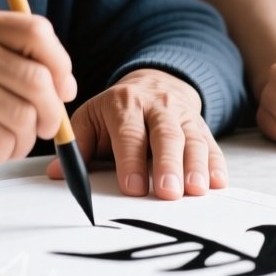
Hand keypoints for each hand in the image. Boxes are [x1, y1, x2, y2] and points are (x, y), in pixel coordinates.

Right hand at [0, 8, 75, 182]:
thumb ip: (4, 56)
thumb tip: (62, 84)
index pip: (37, 32)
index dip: (60, 63)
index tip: (63, 88)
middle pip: (40, 80)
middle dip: (51, 112)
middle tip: (45, 127)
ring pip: (26, 116)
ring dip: (24, 139)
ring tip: (3, 141)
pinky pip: (5, 141)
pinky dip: (3, 152)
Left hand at [46, 69, 225, 199]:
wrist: (154, 82)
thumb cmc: (116, 111)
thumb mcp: (91, 119)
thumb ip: (76, 146)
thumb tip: (58, 173)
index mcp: (123, 104)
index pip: (128, 132)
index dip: (130, 160)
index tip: (132, 187)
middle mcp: (156, 106)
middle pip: (165, 134)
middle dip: (167, 165)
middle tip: (168, 193)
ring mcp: (182, 115)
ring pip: (192, 139)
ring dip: (196, 166)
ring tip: (196, 190)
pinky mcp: (201, 125)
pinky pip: (211, 143)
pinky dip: (216, 164)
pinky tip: (217, 182)